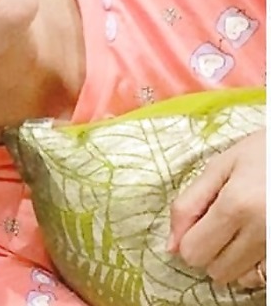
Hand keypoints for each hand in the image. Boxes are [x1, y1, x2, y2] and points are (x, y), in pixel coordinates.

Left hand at [168, 128, 265, 285]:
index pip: (193, 252)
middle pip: (215, 270)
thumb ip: (188, 204)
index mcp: (237, 205)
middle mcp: (262, 231)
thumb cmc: (265, 153)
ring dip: (233, 260)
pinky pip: (264, 278)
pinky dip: (255, 266)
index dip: (189, 239)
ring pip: (240, 278)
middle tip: (223, 223)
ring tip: (243, 229)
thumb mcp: (220, 166)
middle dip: (210, 250)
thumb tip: (170, 246)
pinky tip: (257, 241)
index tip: (199, 222)